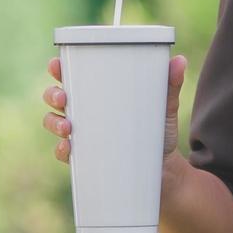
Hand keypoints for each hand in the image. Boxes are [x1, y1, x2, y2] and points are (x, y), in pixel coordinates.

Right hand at [41, 54, 189, 164]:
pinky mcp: (84, 158)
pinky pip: (63, 153)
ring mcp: (82, 136)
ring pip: (53, 123)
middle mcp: (84, 112)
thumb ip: (169, 85)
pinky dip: (61, 149)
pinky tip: (68, 147)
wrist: (163, 172)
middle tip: (63, 97)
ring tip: (68, 127)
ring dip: (53, 122)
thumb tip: (180, 61)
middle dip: (52, 94)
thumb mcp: (164, 107)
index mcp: (98, 93)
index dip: (58, 68)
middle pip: (55, 97)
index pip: (71, 75)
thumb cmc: (158, 133)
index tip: (57, 64)